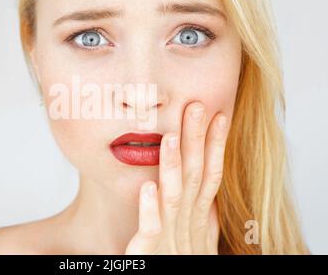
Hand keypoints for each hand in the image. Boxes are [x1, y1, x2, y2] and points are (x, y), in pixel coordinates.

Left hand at [125, 102, 229, 254]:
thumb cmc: (180, 259)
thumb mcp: (196, 233)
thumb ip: (201, 212)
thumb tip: (208, 192)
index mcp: (197, 214)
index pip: (210, 173)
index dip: (216, 145)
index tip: (219, 115)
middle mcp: (188, 222)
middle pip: (195, 176)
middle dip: (197, 142)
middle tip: (196, 107)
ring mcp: (171, 236)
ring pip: (174, 196)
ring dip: (174, 166)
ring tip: (172, 136)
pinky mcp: (151, 250)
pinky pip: (152, 227)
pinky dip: (150, 207)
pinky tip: (147, 185)